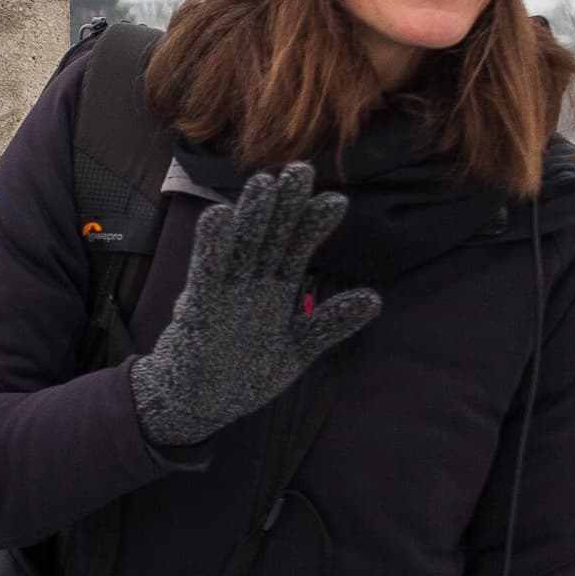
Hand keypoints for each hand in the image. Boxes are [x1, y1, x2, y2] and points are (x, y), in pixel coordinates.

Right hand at [128, 164, 380, 448]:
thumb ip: (329, 323)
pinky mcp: (199, 309)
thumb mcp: (296, 349)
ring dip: (250, 215)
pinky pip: (206, 273)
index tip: (336, 200)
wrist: (198, 405)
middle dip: (284, 205)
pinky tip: (220, 215)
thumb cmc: (244, 375)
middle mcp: (249, 283)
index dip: (312, 224)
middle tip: (301, 170)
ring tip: (264, 183)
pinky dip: (212, 246)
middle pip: (268, 236)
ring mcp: (223, 293)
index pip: (295, 249)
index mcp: (273, 290)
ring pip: (239, 246)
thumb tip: (375, 299)